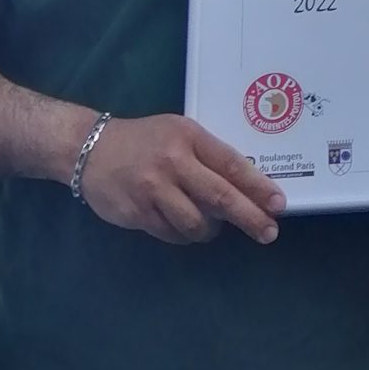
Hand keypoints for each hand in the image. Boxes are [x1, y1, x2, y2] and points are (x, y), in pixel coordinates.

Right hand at [77, 114, 284, 245]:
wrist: (90, 148)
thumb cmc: (144, 140)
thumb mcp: (178, 134)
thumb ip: (206, 156)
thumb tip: (244, 187)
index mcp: (189, 137)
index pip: (231, 163)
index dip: (257, 186)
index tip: (278, 204)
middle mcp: (173, 162)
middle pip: (220, 196)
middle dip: (249, 217)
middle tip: (269, 232)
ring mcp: (154, 189)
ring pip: (197, 223)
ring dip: (210, 230)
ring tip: (211, 225)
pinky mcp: (138, 212)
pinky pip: (172, 234)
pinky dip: (185, 235)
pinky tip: (183, 226)